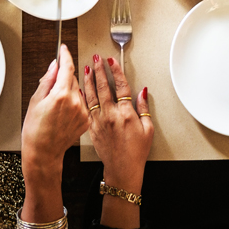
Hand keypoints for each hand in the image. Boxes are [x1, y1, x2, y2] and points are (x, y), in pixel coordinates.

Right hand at [21, 45, 89, 179]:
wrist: (43, 153)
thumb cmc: (35, 131)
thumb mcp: (36, 101)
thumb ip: (47, 80)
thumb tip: (54, 65)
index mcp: (61, 95)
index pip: (67, 67)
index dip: (65, 55)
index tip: (64, 49)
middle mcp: (75, 102)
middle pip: (73, 79)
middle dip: (63, 79)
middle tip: (51, 90)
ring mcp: (82, 112)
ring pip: (78, 91)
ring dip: (70, 92)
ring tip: (56, 107)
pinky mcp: (86, 120)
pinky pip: (82, 104)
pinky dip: (74, 104)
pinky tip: (63, 114)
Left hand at [82, 54, 151, 192]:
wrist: (122, 169)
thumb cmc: (136, 152)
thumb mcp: (148, 129)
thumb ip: (144, 108)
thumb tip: (142, 92)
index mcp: (126, 114)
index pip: (120, 86)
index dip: (115, 71)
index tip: (111, 61)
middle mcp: (110, 115)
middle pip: (103, 87)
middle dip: (99, 70)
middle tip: (96, 59)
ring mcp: (99, 121)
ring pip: (91, 96)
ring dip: (88, 81)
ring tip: (85, 69)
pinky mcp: (92, 128)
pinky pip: (86, 108)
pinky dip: (83, 97)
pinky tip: (80, 90)